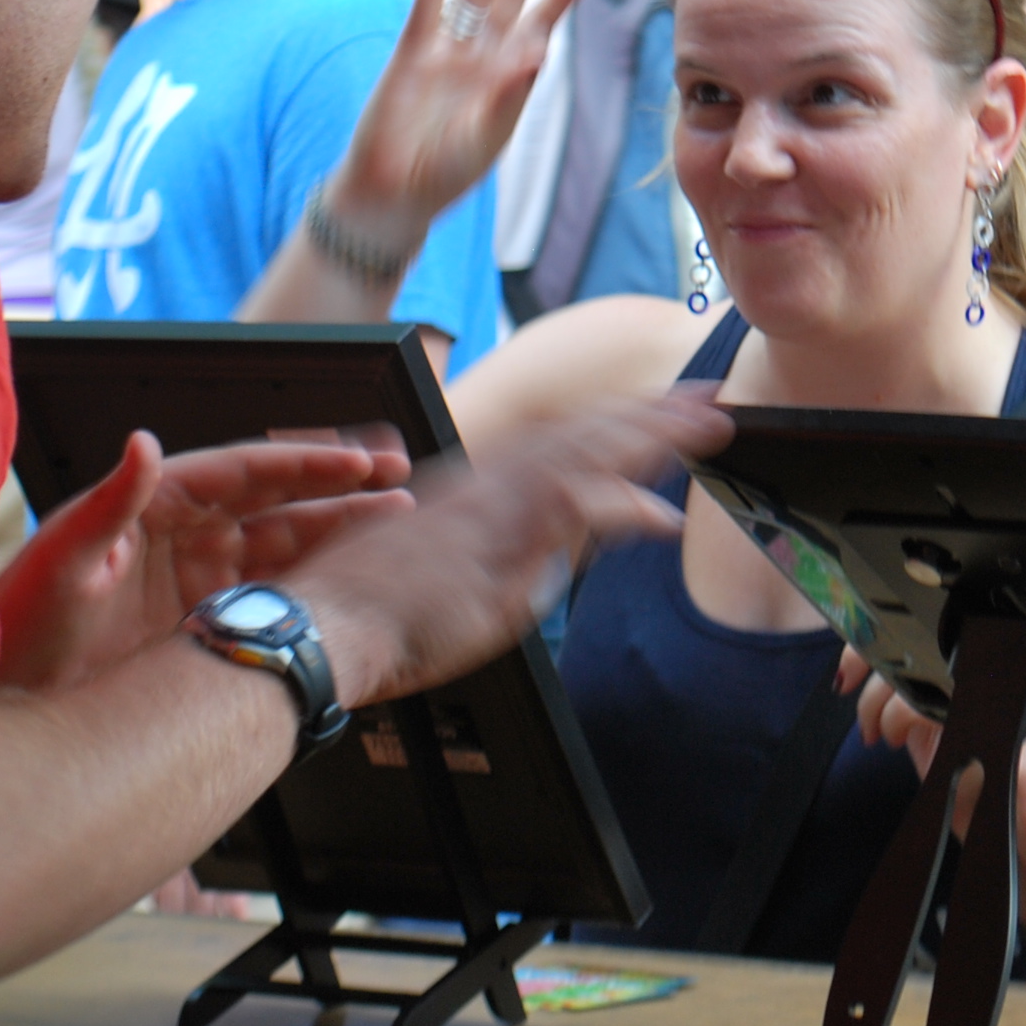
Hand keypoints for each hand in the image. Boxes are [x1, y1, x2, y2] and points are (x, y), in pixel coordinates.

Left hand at [0, 432, 413, 691]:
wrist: (6, 698)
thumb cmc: (20, 624)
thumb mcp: (63, 562)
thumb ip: (111, 502)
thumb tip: (143, 444)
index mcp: (155, 504)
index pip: (246, 470)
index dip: (307, 464)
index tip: (360, 463)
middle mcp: (181, 533)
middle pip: (276, 500)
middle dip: (339, 489)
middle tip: (398, 481)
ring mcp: (193, 577)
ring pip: (281, 544)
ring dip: (336, 530)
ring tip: (395, 521)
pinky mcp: (199, 621)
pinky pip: (268, 593)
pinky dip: (312, 582)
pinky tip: (350, 579)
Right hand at [284, 392, 731, 706]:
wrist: (315, 626)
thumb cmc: (367, 615)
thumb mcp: (457, 581)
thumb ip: (517, 559)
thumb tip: (571, 557)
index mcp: (474, 489)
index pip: (559, 441)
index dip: (615, 422)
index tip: (662, 411)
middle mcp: (484, 485)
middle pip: (581, 434)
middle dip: (649, 415)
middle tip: (710, 399)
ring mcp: (486, 510)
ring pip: (582, 455)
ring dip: (649, 437)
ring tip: (707, 426)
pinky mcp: (488, 546)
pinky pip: (564, 514)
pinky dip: (616, 510)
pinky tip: (659, 517)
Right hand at [331, 0, 588, 245]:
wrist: (394, 195)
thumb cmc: (446, 172)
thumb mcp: (486, 139)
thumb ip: (509, 97)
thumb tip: (536, 52)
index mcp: (505, 76)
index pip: (538, 25)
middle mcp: (478, 57)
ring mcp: (443, 53)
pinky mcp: (408, 60)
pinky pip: (424, 16)